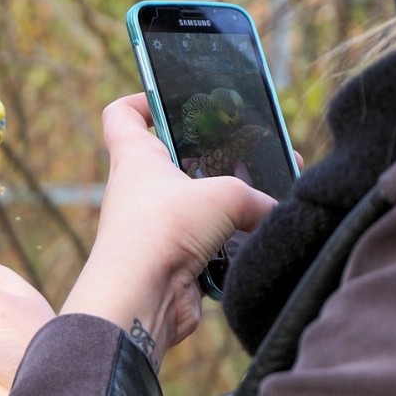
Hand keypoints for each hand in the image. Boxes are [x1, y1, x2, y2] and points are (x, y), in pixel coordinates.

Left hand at [61, 93, 285, 367]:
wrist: (141, 298)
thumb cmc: (163, 230)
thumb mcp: (223, 196)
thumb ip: (255, 196)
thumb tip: (274, 211)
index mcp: (135, 158)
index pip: (122, 114)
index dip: (141, 99)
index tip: (171, 96)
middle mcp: (139, 190)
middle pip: (171, 158)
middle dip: (209, 154)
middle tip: (247, 150)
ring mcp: (153, 227)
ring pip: (193, 204)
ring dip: (225, 203)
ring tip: (266, 194)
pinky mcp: (170, 260)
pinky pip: (204, 243)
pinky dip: (228, 242)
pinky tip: (258, 239)